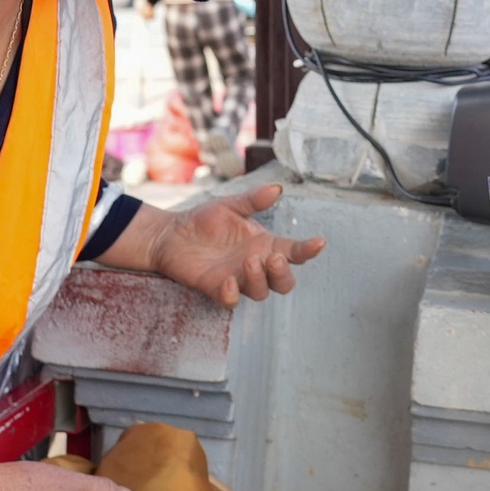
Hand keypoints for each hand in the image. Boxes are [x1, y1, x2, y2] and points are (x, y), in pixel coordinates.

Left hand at [142, 184, 325, 305]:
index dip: (308, 250)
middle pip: (284, 282)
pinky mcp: (216, 288)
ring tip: (248, 261)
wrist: (170, 234)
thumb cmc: (203, 221)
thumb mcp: (230, 206)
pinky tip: (227, 282)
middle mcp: (256, 265)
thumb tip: (276, 189)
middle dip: (284, 274)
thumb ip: (253, 201)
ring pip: (261, 292)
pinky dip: (232, 295)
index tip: (318, 242)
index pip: (293, 252)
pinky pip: (231, 301)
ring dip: (260, 279)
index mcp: (264, 245)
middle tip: (273, 259)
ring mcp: (237, 279)